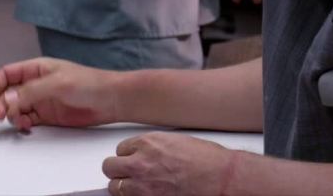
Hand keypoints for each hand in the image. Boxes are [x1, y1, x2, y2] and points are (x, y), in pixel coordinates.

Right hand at [0, 57, 118, 130]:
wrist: (111, 100)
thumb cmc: (88, 83)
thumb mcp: (57, 83)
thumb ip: (31, 92)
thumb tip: (7, 101)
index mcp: (36, 68)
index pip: (7, 74)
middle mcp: (36, 83)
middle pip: (8, 92)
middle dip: (1, 103)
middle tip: (1, 115)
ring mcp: (42, 100)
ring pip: (16, 108)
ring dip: (12, 115)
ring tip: (19, 122)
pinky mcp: (48, 115)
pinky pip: (27, 119)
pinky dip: (22, 124)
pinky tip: (26, 127)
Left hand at [102, 133, 235, 195]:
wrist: (222, 179)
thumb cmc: (208, 161)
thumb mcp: (176, 142)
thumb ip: (154, 147)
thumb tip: (146, 153)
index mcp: (147, 143)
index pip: (121, 148)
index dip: (128, 155)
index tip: (133, 158)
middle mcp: (140, 163)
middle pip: (110, 166)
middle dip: (118, 169)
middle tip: (127, 172)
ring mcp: (143, 186)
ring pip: (114, 187)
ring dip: (123, 186)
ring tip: (134, 186)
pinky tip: (145, 194)